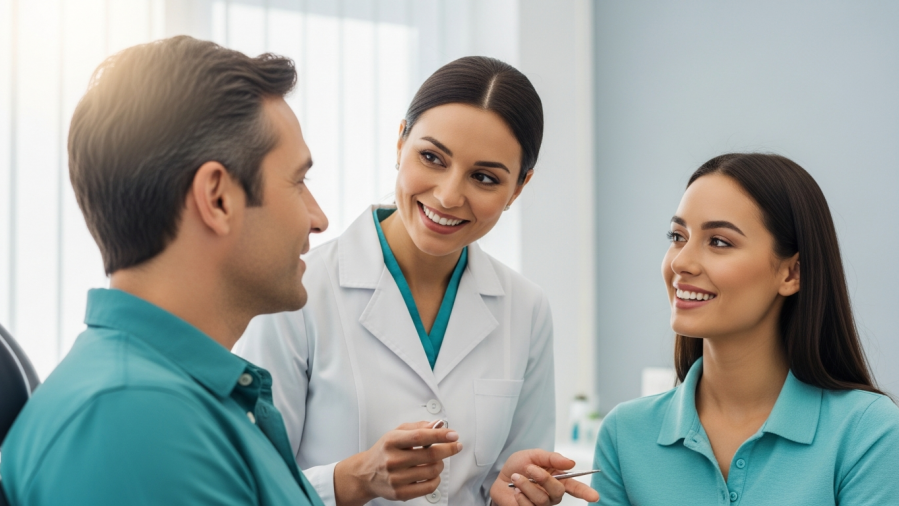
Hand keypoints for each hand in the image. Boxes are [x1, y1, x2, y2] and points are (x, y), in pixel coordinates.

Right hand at [334, 421, 462, 505]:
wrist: (365, 474)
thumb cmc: (384, 451)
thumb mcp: (396, 433)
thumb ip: (417, 427)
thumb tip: (438, 425)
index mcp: (391, 441)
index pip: (420, 437)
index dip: (440, 435)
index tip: (453, 435)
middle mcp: (393, 460)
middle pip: (430, 455)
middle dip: (448, 449)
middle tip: (455, 446)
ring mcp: (396, 478)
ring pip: (432, 471)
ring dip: (440, 464)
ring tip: (437, 460)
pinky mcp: (400, 493)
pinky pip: (428, 487)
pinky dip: (436, 480)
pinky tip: (432, 474)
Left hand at [490, 449, 599, 505]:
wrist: (500, 476)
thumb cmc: (519, 466)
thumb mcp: (534, 455)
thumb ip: (552, 458)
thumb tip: (571, 462)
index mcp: (558, 479)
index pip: (575, 487)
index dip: (585, 492)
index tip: (595, 496)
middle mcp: (552, 494)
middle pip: (558, 491)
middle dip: (544, 478)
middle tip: (530, 469)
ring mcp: (542, 505)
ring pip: (541, 499)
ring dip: (527, 485)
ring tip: (516, 477)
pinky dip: (521, 496)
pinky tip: (516, 491)